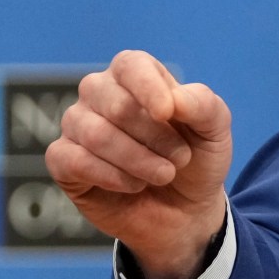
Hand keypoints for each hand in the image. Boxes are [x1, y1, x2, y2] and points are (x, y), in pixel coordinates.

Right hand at [46, 51, 232, 278]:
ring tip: (164, 175)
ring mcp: (77, 125)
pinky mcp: (63, 160)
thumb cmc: (196, 161)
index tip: (169, 114)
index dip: (148, 88)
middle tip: (180, 158)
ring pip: (94, 134)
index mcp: (136, 75)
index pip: (130, 66)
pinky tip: (133, 185)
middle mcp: (100, 94)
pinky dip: (110, 177)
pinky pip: (72, 160)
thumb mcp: (215, 132)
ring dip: (138, 161)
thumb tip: (174, 100)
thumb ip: (204, 107)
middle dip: (154, 136)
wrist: (185, 212)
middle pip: (115, 103)